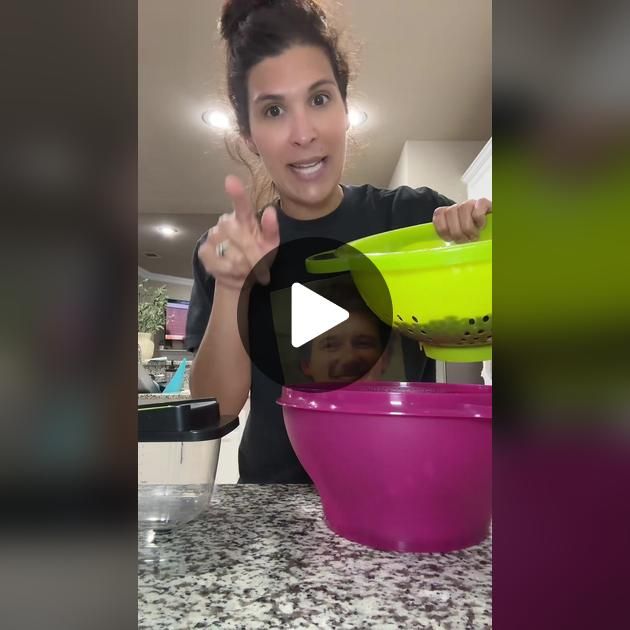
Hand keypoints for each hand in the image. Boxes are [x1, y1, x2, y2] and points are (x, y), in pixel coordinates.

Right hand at [198, 175, 279, 290]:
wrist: (243, 278)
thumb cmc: (258, 256)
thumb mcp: (270, 244)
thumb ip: (271, 229)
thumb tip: (270, 211)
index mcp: (246, 219)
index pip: (241, 205)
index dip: (236, 194)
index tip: (230, 180)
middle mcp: (228, 224)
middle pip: (232, 230)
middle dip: (250, 251)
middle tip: (261, 267)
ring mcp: (213, 237)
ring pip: (229, 252)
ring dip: (244, 265)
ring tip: (249, 269)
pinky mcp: (204, 252)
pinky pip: (218, 264)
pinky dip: (230, 272)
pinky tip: (235, 272)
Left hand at [432, 198, 491, 242]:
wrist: (494, 230)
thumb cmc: (474, 238)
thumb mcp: (459, 239)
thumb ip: (449, 238)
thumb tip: (440, 248)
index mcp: (449, 214)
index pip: (438, 213)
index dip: (442, 228)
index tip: (450, 239)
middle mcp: (459, 206)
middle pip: (450, 212)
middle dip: (457, 231)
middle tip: (465, 240)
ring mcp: (471, 203)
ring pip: (463, 209)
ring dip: (468, 227)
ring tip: (474, 236)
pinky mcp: (484, 203)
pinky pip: (478, 208)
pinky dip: (479, 220)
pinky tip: (482, 226)